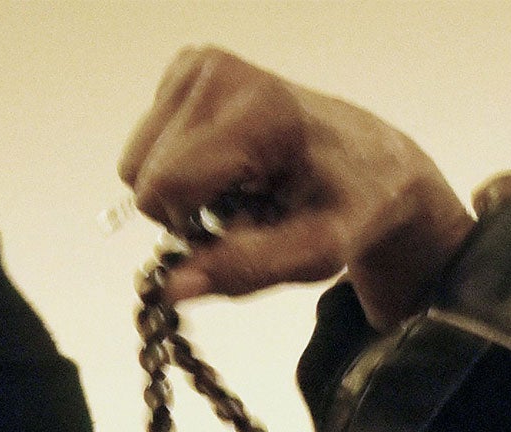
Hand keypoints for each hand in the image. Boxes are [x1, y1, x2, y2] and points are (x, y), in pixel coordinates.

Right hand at [121, 46, 474, 326]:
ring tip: (246, 187)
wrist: (374, 159)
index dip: (189, 226)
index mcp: (258, 112)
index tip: (240, 230)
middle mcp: (218, 73)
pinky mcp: (189, 69)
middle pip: (142, 173)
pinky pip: (151, 140)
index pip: (165, 185)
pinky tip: (237, 164)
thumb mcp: (316, 251)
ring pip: (137, 159)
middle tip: (249, 210)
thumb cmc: (351, 205)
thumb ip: (245, 268)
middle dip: (186, 208)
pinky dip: (189, 164)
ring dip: (187, 189)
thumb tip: (171, 288)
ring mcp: (199, 65)